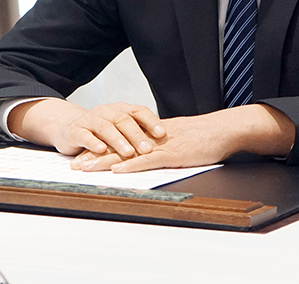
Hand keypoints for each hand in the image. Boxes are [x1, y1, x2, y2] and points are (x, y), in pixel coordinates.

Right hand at [7, 99, 165, 157]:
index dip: (150, 121)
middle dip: (137, 135)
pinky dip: (93, 143)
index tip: (162, 133)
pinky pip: (86, 135)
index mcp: (120, 109)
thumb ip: (137, 133)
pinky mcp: (76, 131)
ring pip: (106, 128)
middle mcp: (106, 111)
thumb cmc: (100, 131)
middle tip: (148, 149)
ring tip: (128, 152)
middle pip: (123, 120)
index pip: (138, 111)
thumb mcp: (119, 130)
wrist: (69, 128)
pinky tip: (101, 150)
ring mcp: (90, 120)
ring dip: (118, 141)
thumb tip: (164, 143)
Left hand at [70, 104, 294, 172]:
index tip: (83, 156)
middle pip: (117, 146)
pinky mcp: (172, 154)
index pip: (121, 141)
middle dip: (94, 155)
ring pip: (126, 153)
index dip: (101, 148)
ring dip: (104, 161)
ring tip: (85, 168)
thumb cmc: (205, 136)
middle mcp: (151, 138)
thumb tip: (148, 153)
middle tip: (74, 164)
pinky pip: (148, 160)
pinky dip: (131, 165)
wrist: (224, 129)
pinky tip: (116, 170)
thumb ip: (162, 145)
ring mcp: (160, 146)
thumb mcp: (178, 140)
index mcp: (151, 135)